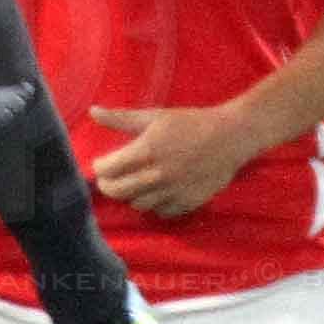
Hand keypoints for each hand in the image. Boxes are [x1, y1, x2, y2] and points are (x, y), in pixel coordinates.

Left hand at [90, 102, 250, 217]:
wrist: (231, 136)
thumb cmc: (191, 123)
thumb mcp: (154, 116)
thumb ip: (120, 118)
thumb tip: (92, 111)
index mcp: (145, 152)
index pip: (106, 170)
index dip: (99, 167)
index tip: (102, 164)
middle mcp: (156, 175)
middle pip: (117, 192)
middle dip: (108, 185)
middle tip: (111, 178)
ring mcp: (173, 191)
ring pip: (138, 205)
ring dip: (132, 196)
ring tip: (135, 184)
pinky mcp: (189, 202)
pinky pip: (162, 212)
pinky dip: (156, 205)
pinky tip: (157, 193)